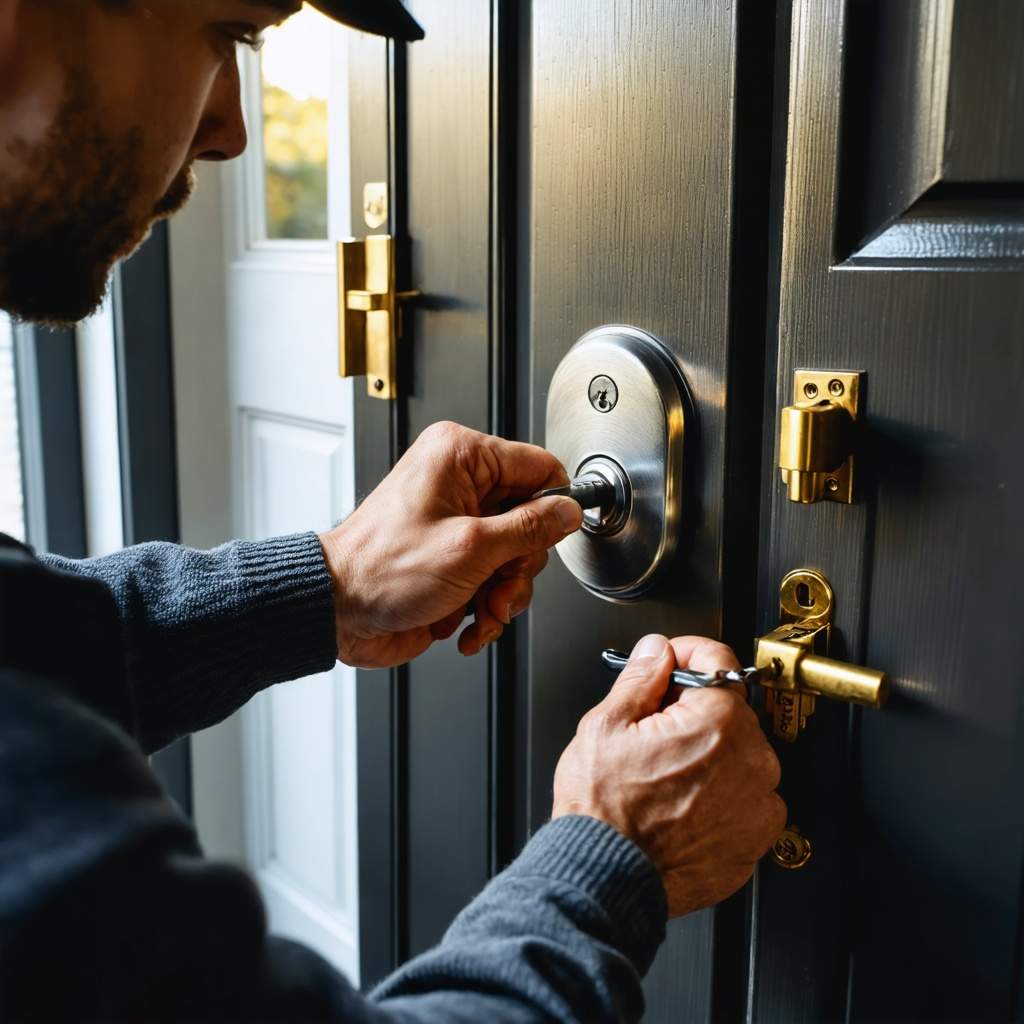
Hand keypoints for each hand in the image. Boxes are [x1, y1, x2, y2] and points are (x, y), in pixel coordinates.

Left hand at [319, 421, 582, 667]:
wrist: (338, 613)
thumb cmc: (380, 571)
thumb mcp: (472, 548)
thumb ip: (530, 528)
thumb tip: (567, 511)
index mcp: (460, 457)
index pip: (538, 467)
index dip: (553, 506)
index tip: (552, 538)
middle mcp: (458, 484)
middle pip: (532, 520)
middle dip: (519, 566)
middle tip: (499, 584)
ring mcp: (456, 525)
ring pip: (516, 558)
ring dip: (503, 594)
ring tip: (480, 609)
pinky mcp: (452, 559)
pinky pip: (493, 580)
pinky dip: (485, 608)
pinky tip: (466, 623)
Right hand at [552, 634, 784, 917]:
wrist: (607, 880)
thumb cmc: (603, 811)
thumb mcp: (606, 725)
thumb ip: (641, 678)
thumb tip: (657, 651)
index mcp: (718, 722)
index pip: (717, 659)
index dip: (684, 653)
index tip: (668, 662)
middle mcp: (752, 760)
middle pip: (727, 709)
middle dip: (691, 708)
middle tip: (650, 729)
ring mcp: (758, 805)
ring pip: (737, 755)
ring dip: (709, 753)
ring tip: (663, 775)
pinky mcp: (755, 841)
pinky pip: (743, 799)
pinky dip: (719, 796)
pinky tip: (681, 804)